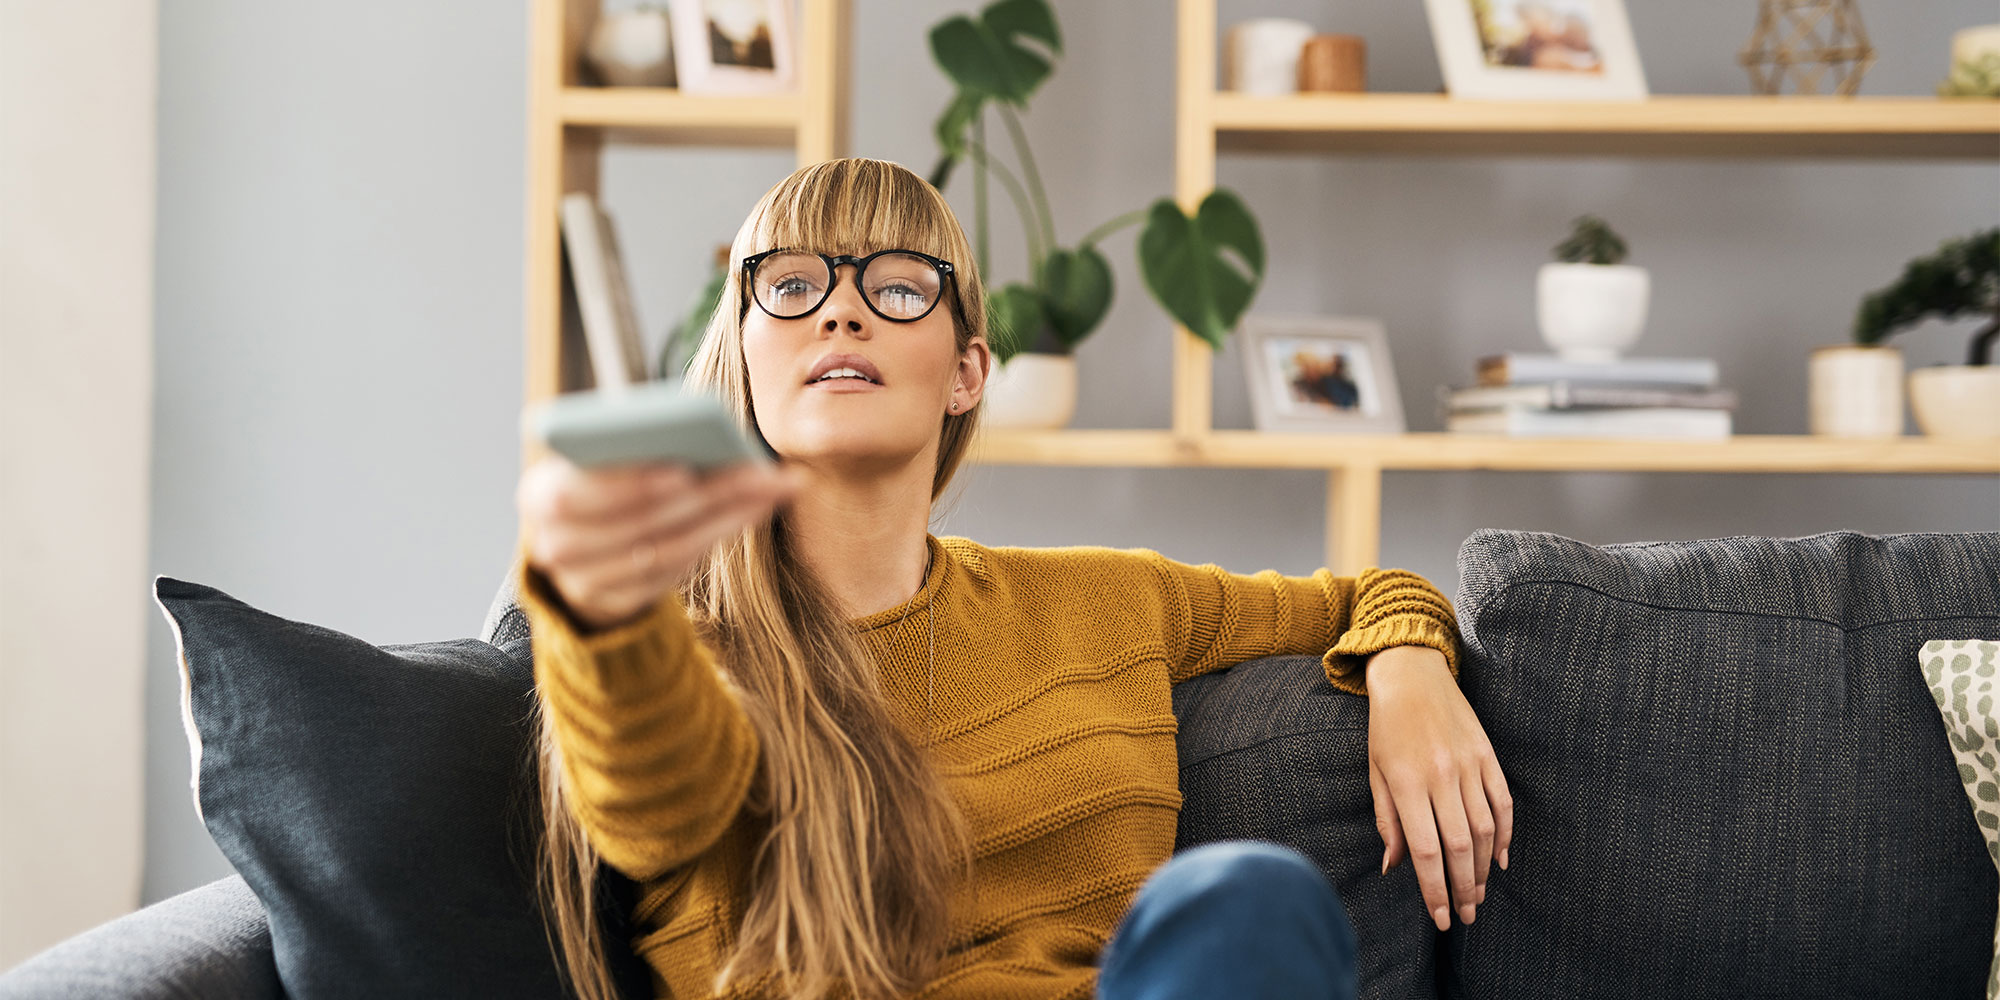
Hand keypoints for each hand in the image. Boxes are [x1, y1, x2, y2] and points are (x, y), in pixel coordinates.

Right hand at [516, 454, 805, 632]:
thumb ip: (626, 446)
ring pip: (665, 549)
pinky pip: (675, 572)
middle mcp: (554, 545)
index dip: (630, 483)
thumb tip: (697, 428)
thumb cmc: (599, 487)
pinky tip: (751, 511)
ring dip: (725, 516)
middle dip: (704, 493)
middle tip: (757, 472)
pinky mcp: (617, 603)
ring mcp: (584, 582)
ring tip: (769, 487)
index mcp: (538, 495)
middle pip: (638, 522)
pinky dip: (716, 537)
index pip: (578, 492)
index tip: (682, 469)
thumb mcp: (596, 462)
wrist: (579, 552)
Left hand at [1364, 646, 1512, 931]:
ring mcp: (1468, 765)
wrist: (1411, 675)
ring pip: (1485, 830)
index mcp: (1406, 783)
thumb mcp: (1375, 773)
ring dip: (1483, 869)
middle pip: (1459, 848)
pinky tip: (1499, 860)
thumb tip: (1394, 868)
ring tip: (1479, 894)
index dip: (1435, 890)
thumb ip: (1387, 822)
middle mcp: (1441, 776)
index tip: (1442, 917)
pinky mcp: (1487, 755)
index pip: (1426, 852)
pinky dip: (1505, 835)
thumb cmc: (1385, 729)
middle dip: (1464, 889)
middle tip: (1467, 916)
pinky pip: (1503, 803)